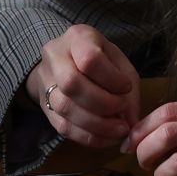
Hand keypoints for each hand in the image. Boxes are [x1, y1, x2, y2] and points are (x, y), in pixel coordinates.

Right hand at [26, 25, 140, 148]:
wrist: (66, 61)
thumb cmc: (100, 59)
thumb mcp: (118, 62)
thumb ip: (129, 90)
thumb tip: (132, 125)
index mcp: (77, 37)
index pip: (90, 59)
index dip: (111, 79)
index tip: (127, 87)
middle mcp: (55, 57)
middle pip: (72, 84)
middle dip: (103, 104)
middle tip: (122, 112)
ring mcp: (45, 82)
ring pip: (65, 109)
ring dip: (97, 125)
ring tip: (119, 130)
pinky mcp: (44, 106)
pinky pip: (62, 127)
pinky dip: (87, 137)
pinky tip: (106, 138)